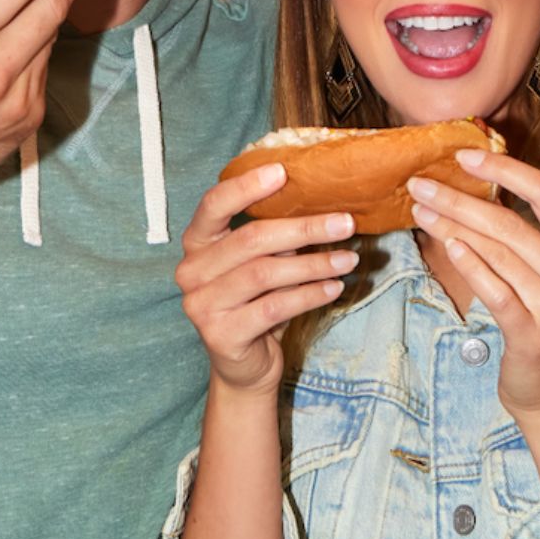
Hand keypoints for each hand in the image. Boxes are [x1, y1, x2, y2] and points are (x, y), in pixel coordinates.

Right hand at [175, 165, 355, 394]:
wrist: (244, 366)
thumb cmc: (255, 303)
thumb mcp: (261, 263)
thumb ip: (275, 237)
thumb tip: (323, 206)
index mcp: (197, 244)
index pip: (214, 205)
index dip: (246, 187)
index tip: (282, 172)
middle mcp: (191, 271)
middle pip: (251, 239)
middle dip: (304, 228)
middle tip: (345, 222)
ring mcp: (201, 305)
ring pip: (265, 273)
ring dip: (314, 264)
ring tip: (349, 259)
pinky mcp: (221, 335)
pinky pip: (273, 306)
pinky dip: (309, 295)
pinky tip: (334, 288)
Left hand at [408, 150, 539, 419]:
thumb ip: (522, 235)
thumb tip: (472, 186)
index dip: (505, 169)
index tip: (464, 155)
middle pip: (512, 223)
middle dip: (460, 199)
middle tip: (421, 184)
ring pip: (498, 254)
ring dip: (453, 228)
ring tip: (420, 211)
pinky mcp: (534, 334)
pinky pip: (497, 291)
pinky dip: (471, 266)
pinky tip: (447, 246)